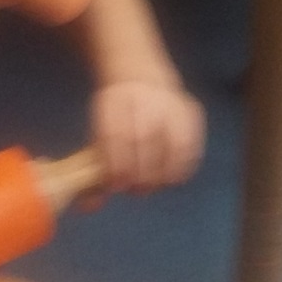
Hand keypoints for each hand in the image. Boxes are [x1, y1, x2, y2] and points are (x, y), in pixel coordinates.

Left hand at [90, 78, 204, 192]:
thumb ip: (92, 171)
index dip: (117, 163)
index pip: (116, 132)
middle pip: (145, 136)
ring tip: (153, 184)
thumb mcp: (98, 132)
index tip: (116, 185)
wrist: (138, 74)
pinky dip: (183, 165)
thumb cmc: (116, 116)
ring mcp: (170, 100)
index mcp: (114, 99)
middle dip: (141, 171)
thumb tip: (89, 207)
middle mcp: (143, 96)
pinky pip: (192, 142)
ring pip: (172, 140)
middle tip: (135, 190)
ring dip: (163, 171)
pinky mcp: (190, 109)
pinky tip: (171, 176)